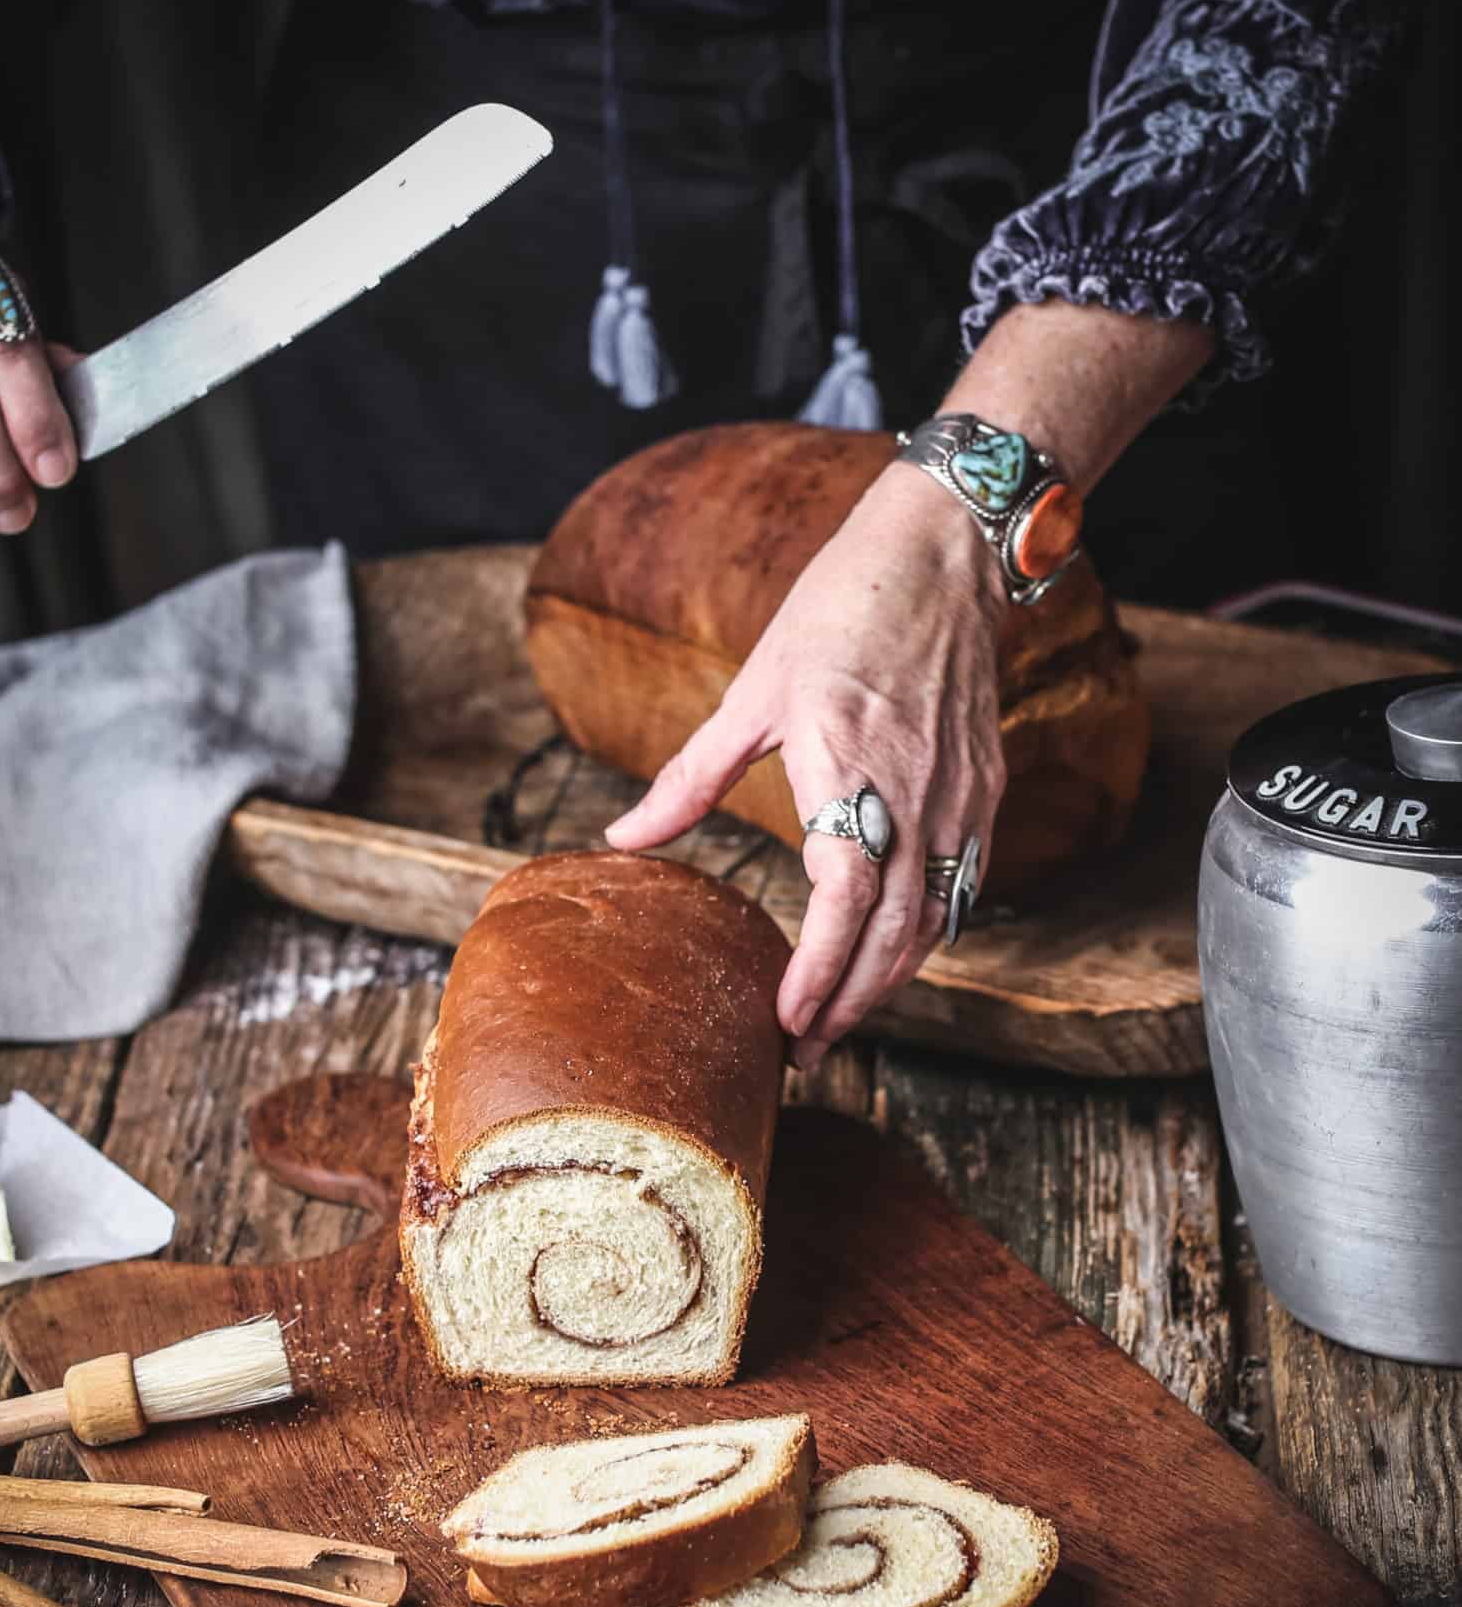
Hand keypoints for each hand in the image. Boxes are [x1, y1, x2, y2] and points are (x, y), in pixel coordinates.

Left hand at [605, 464, 1008, 1066]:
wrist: (943, 557)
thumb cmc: (838, 614)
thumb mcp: (752, 693)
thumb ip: (689, 778)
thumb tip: (621, 837)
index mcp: (848, 764)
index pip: (846, 895)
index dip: (820, 968)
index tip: (786, 1019)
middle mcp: (917, 792)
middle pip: (894, 930)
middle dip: (851, 1002)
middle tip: (805, 1049)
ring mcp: (961, 796)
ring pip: (933, 920)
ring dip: (887, 981)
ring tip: (839, 1021)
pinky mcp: (985, 792)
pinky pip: (961, 887)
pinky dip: (925, 937)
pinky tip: (890, 959)